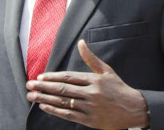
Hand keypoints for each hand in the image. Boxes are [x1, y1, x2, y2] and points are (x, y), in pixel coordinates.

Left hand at [26, 40, 148, 128]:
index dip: (52, 77)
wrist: (134, 109)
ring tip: (32, 96)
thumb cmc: (118, 88)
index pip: (69, 77)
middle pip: (63, 89)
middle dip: (44, 87)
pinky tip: (44, 106)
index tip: (39, 76)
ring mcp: (90, 108)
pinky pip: (69, 115)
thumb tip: (80, 42)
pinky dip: (56, 110)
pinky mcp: (91, 121)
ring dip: (45, 98)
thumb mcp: (106, 71)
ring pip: (64, 102)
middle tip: (29, 84)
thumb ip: (91, 58)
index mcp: (94, 80)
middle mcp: (91, 93)